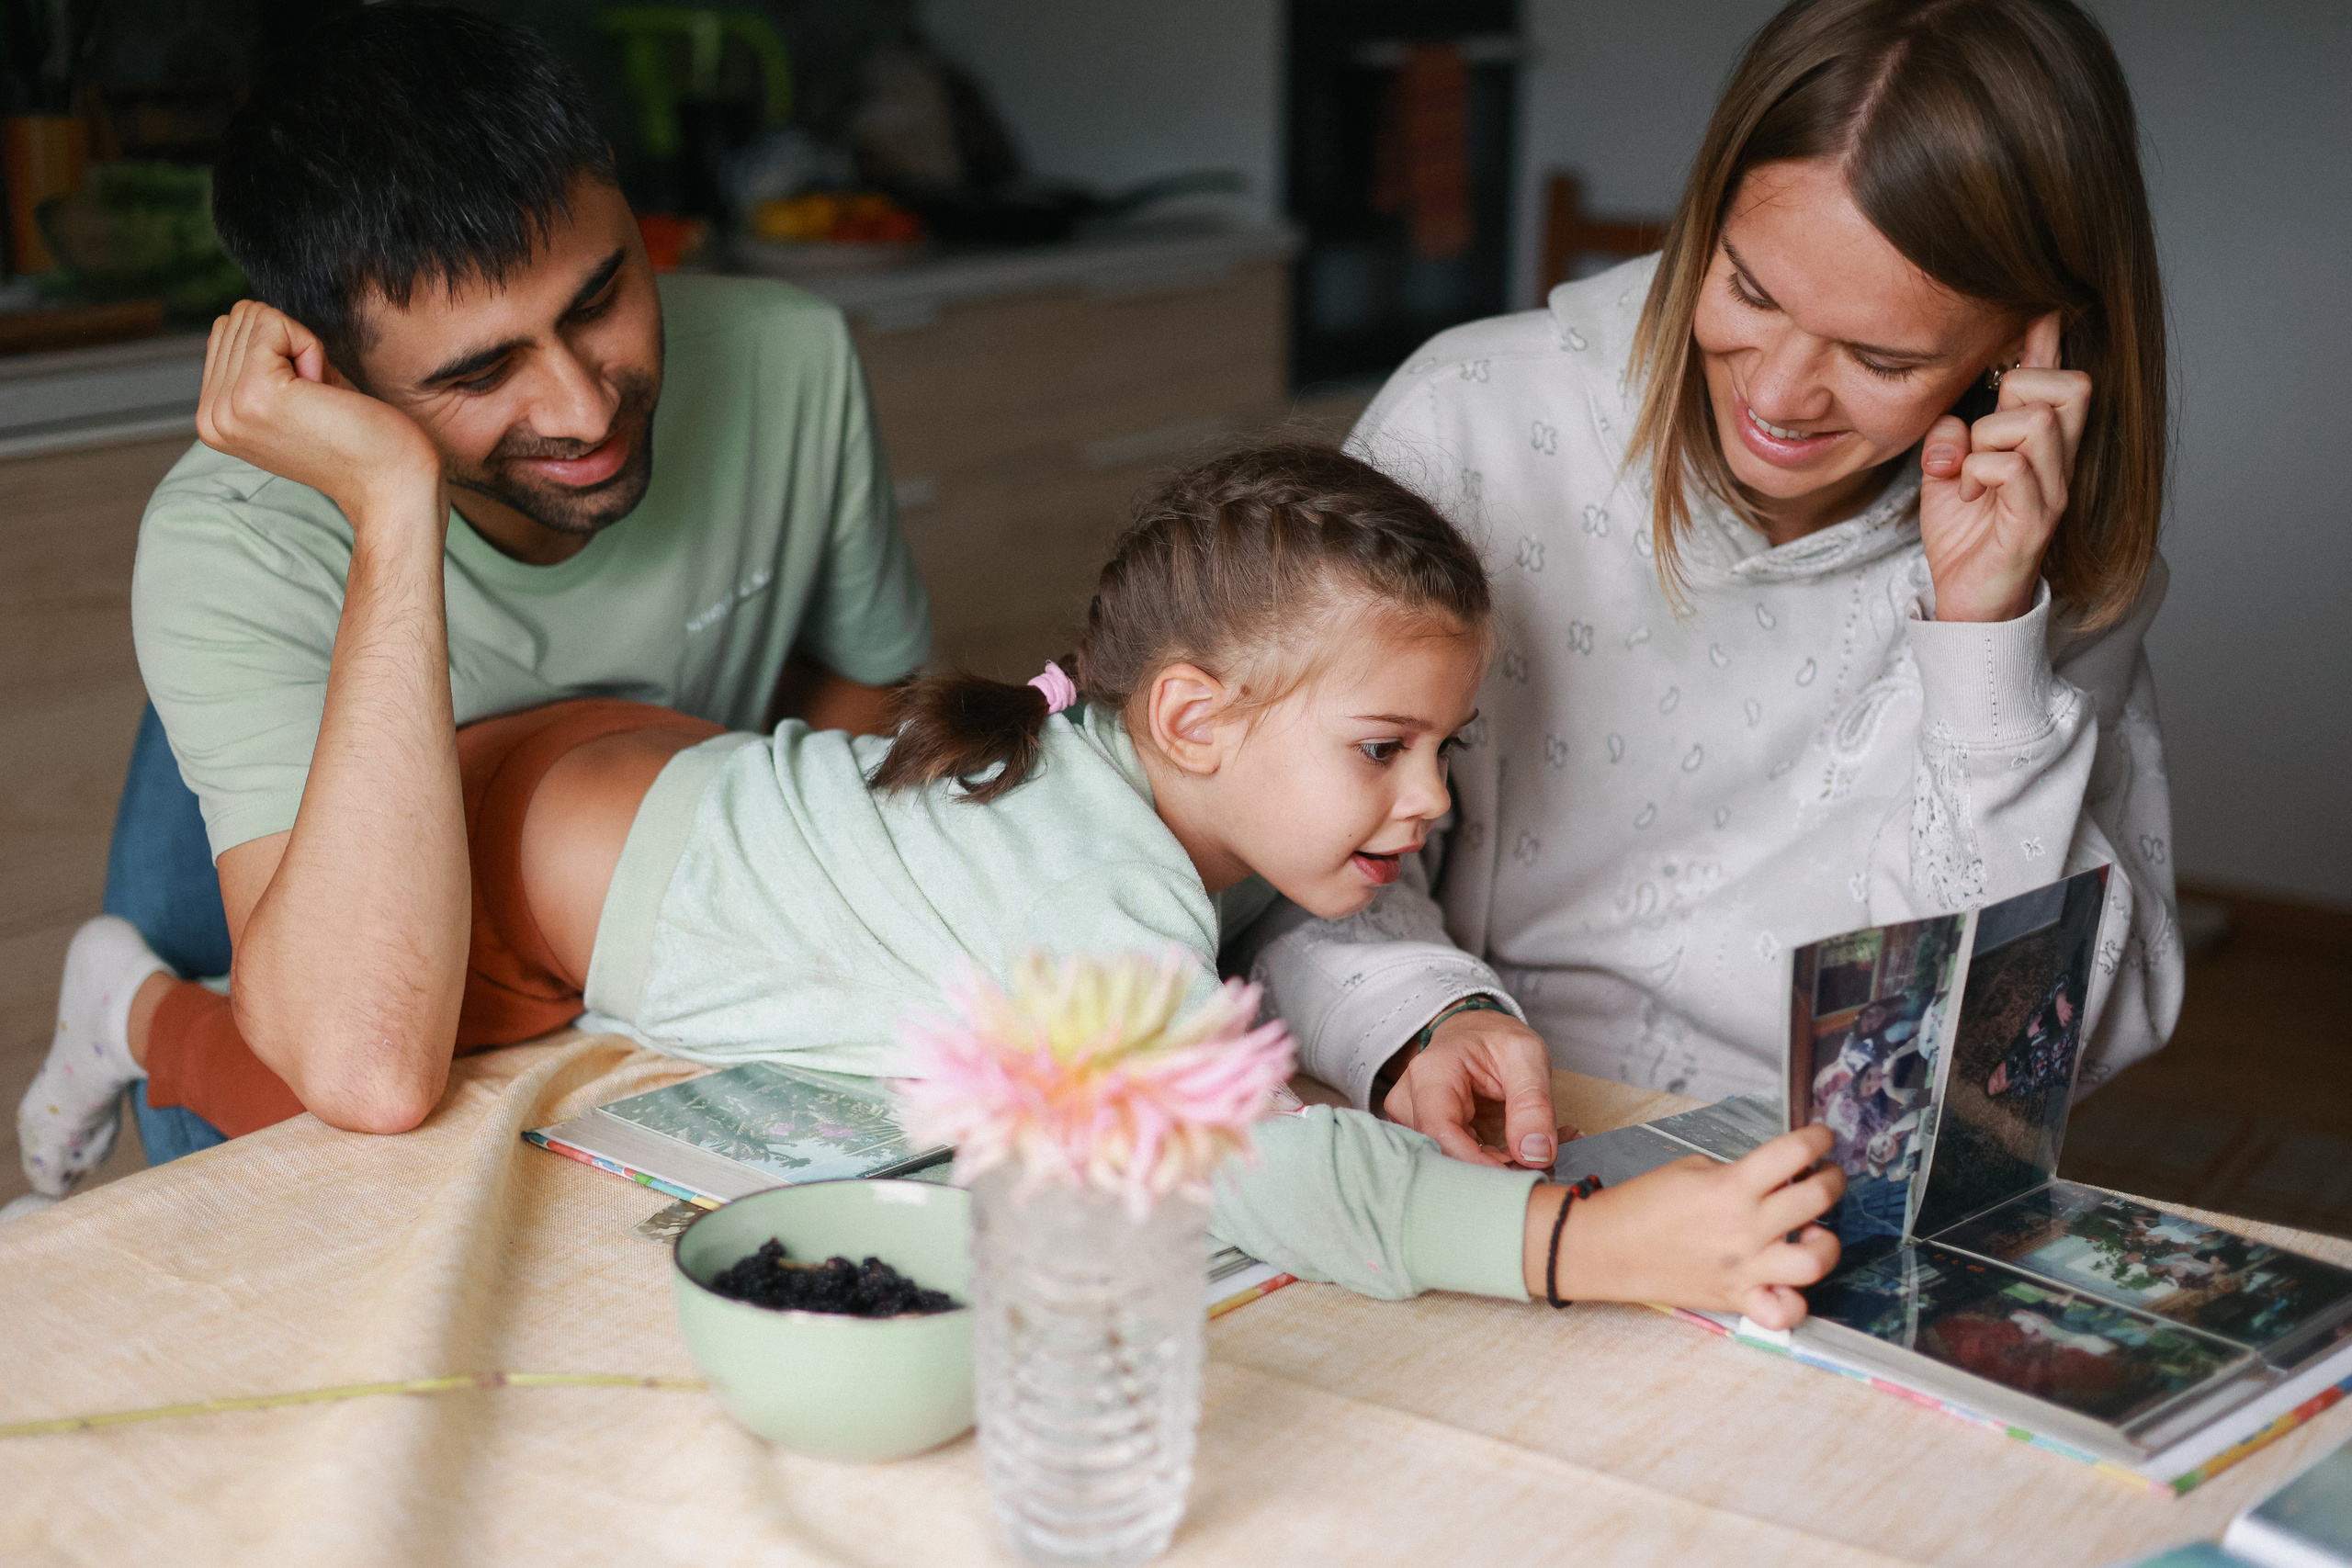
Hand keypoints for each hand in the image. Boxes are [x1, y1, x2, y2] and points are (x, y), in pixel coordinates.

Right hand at [196, 300, 442, 531]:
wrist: (390, 482)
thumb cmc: (358, 436)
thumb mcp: (293, 395)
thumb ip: (260, 362)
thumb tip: (245, 317)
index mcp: (213, 419)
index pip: (225, 334)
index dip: (280, 350)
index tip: (308, 400)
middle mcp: (211, 417)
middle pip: (236, 321)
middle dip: (289, 346)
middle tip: (318, 400)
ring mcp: (228, 407)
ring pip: (253, 317)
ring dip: (302, 348)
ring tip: (321, 399)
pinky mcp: (254, 394)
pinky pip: (273, 323)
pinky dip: (310, 346)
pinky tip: (324, 391)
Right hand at [1381, 1009, 1572, 1169]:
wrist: (1474, 1032)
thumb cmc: (1495, 1038)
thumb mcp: (1526, 1056)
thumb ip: (1533, 1103)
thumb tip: (1535, 1154)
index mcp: (1430, 1073)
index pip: (1441, 1133)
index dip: (1478, 1164)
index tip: (1518, 1174)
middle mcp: (1409, 1100)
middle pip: (1441, 1153)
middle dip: (1491, 1167)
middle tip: (1535, 1158)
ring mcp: (1412, 1120)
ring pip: (1449, 1161)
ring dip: (1493, 1165)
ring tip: (1530, 1146)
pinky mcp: (1425, 1135)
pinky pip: (1455, 1159)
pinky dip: (1490, 1161)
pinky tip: (1515, 1146)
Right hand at [1534, 1125, 1844, 1329]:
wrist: (1606, 1247)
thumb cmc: (1641, 1206)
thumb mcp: (1691, 1169)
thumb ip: (1737, 1173)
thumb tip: (1773, 1179)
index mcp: (1730, 1186)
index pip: (1794, 1153)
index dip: (1817, 1139)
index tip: (1821, 1138)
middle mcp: (1744, 1227)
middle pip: (1817, 1198)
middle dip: (1832, 1179)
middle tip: (1825, 1177)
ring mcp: (1745, 1267)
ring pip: (1816, 1261)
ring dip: (1826, 1242)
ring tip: (1814, 1232)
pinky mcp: (1737, 1298)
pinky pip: (1784, 1312)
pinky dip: (1795, 1301)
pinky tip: (1787, 1282)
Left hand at [1918, 312, 2090, 622]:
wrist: (1965, 604)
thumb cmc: (1964, 536)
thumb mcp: (1945, 473)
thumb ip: (1949, 435)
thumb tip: (1955, 416)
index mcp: (2041, 445)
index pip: (2058, 380)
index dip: (2050, 340)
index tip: (2039, 305)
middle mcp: (2059, 463)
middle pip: (2071, 385)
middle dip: (2017, 392)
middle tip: (1980, 437)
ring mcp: (2053, 491)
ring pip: (2037, 421)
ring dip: (1987, 439)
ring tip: (1968, 476)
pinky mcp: (2035, 522)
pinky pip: (2012, 467)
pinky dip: (1977, 472)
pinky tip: (1966, 497)